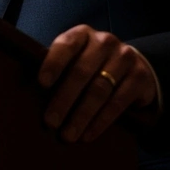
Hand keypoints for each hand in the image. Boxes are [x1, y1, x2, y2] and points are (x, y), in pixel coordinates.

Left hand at [38, 24, 158, 142]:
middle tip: (50, 122)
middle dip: (64, 99)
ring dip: (81, 116)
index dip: (53, 63)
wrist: (134, 67)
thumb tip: (29, 90)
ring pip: (99, 90)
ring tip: (67, 135)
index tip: (42, 84)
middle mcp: (104, 42)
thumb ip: (59, 67)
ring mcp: (124, 57)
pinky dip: (101, 121)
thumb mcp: (77, 58)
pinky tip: (88, 134)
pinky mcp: (140, 77)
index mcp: (83, 34)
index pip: (66, 44)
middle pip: (81, 72)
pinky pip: (118, 102)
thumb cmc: (92, 65)